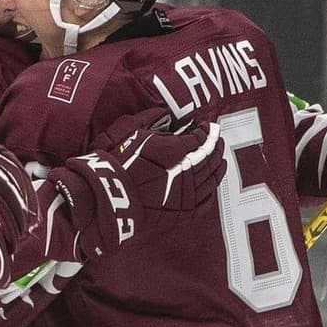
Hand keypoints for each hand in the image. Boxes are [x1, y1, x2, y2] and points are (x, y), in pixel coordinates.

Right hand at [47, 108, 225, 260]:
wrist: (105, 197)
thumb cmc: (113, 161)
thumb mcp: (128, 132)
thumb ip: (150, 120)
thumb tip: (165, 114)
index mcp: (173, 151)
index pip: (199, 138)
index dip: (204, 130)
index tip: (203, 124)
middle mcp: (185, 172)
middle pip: (209, 157)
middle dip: (214, 145)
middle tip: (217, 138)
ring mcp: (185, 194)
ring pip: (211, 178)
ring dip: (218, 166)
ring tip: (221, 158)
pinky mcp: (181, 212)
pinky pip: (205, 201)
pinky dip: (212, 191)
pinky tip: (213, 184)